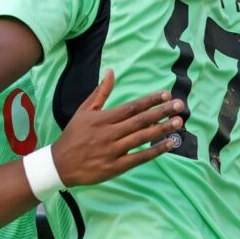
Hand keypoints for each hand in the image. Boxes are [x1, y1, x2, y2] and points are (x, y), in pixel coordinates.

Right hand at [51, 69, 182, 186]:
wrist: (60, 164)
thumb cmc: (73, 135)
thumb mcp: (84, 111)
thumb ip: (100, 92)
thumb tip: (111, 71)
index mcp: (102, 118)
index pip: (131, 107)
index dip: (150, 100)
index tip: (166, 94)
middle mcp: (109, 133)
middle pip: (140, 120)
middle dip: (162, 112)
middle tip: (180, 105)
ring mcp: (113, 151)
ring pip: (142, 138)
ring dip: (162, 129)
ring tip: (178, 122)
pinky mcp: (115, 167)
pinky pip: (139, 158)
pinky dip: (155, 151)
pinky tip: (170, 144)